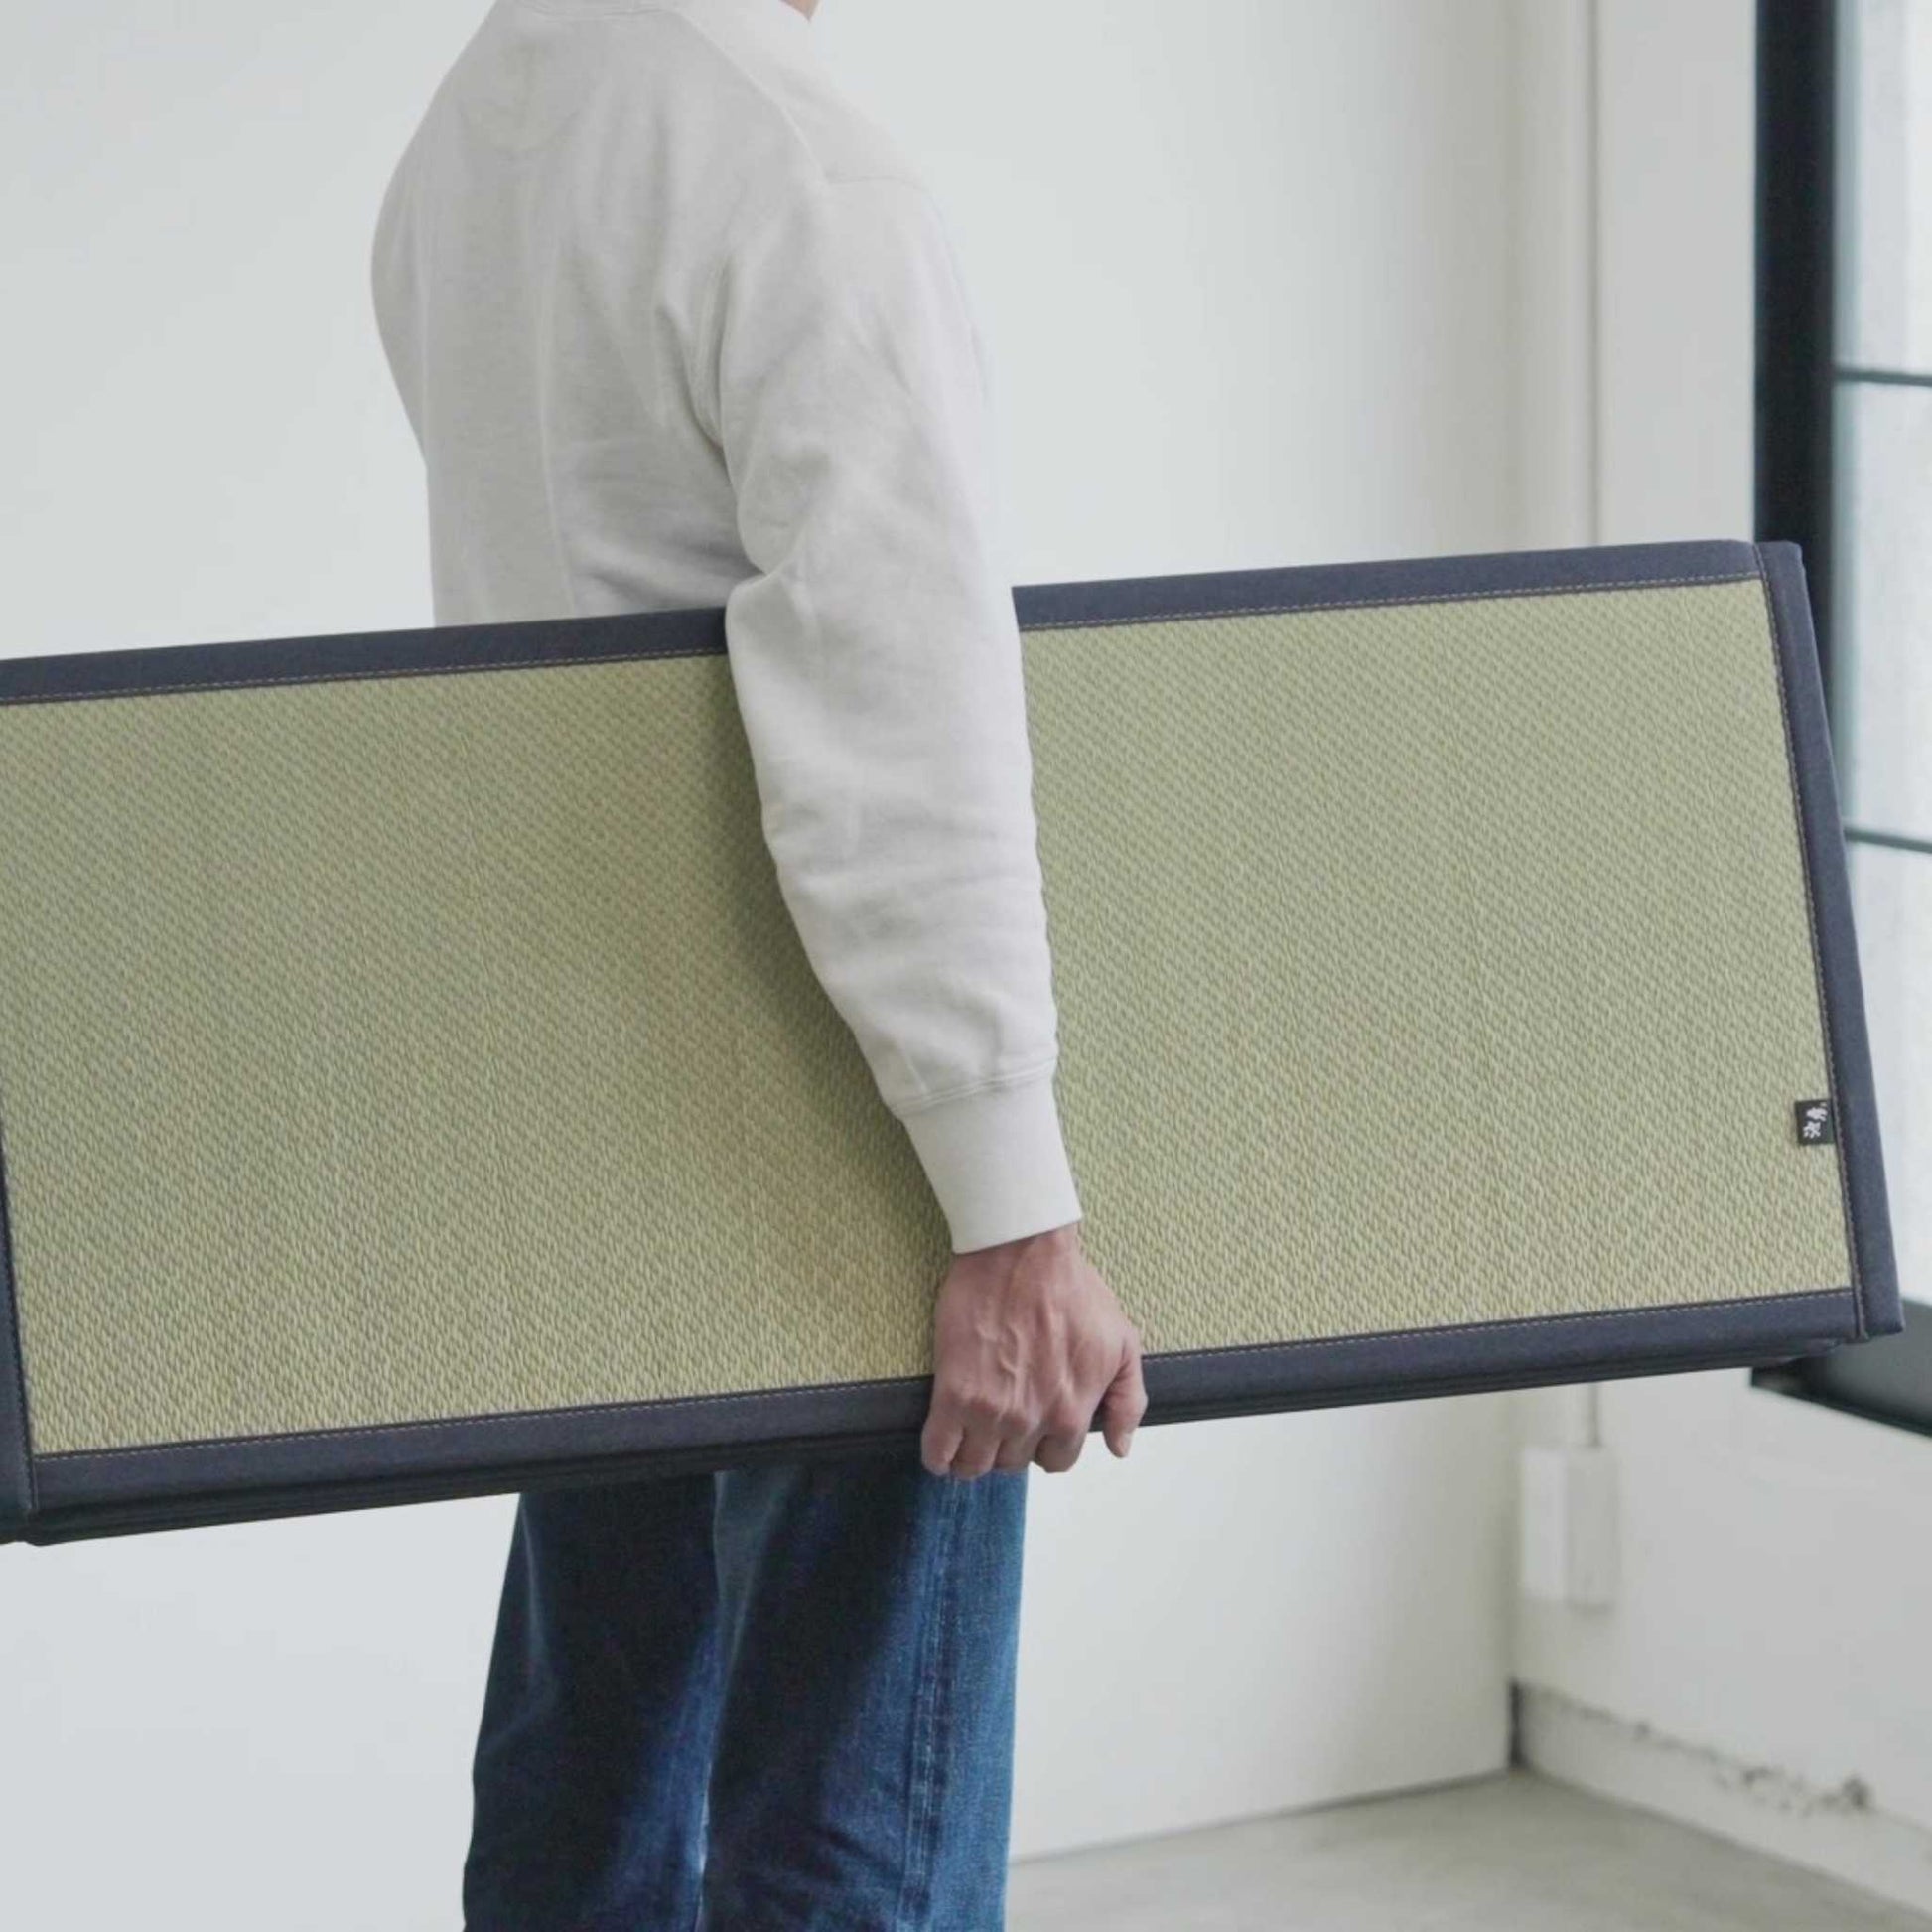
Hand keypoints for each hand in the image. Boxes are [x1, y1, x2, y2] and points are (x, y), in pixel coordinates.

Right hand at [920, 1221, 1146, 1479]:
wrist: (1022, 1252)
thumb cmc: (1072, 1289)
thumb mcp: (1121, 1342)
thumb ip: (1126, 1401)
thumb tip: (1119, 1448)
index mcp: (1072, 1411)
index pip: (1056, 1461)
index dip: (1045, 1446)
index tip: (1033, 1428)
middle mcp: (1032, 1420)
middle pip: (1013, 1464)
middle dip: (1008, 1448)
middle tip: (1000, 1421)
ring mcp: (990, 1411)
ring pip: (975, 1465)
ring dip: (971, 1458)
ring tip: (967, 1438)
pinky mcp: (953, 1394)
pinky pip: (939, 1450)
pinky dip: (938, 1457)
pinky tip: (940, 1450)